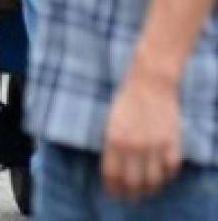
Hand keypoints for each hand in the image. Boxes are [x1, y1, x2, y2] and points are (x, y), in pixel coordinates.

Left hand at [102, 65, 181, 199]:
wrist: (150, 84)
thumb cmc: (126, 100)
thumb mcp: (110, 122)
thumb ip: (112, 144)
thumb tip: (114, 168)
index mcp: (113, 140)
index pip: (112, 174)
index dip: (112, 188)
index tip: (113, 193)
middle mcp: (134, 146)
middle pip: (133, 182)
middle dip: (130, 194)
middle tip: (130, 197)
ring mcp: (154, 146)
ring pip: (153, 180)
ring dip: (149, 189)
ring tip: (145, 190)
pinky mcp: (172, 143)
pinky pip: (170, 169)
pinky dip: (166, 176)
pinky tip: (161, 175)